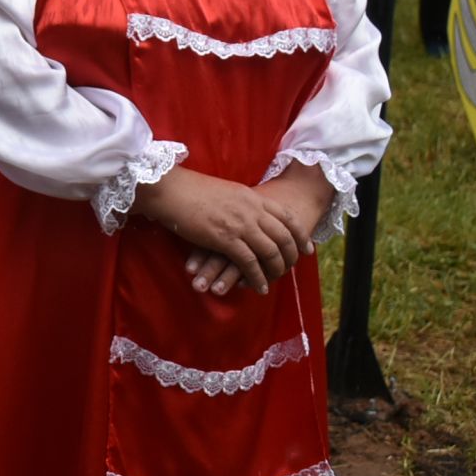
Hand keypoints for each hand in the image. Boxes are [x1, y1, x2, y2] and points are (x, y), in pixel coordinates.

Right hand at [187, 162, 332, 294]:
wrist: (170, 189)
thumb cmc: (191, 189)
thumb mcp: (226, 191)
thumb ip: (242, 202)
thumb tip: (249, 212)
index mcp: (253, 197)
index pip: (287, 216)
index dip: (300, 235)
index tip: (306, 248)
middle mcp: (252, 210)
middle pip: (284, 236)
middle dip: (291, 256)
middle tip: (291, 268)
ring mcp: (240, 225)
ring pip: (270, 251)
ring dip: (275, 270)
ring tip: (273, 281)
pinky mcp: (225, 239)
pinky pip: (250, 262)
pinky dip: (257, 277)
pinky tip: (258, 286)